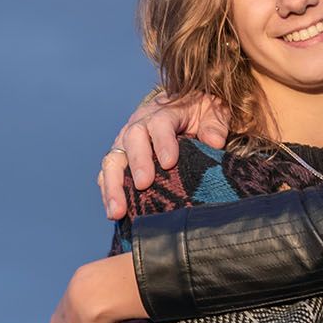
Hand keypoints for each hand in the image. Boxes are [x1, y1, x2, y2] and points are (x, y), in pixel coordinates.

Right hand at [99, 91, 227, 218]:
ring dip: (113, 185)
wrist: (182, 109)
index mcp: (163, 111)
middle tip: (143, 185)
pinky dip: (108, 192)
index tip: (169, 163)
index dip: (163, 142)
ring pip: (113, 160)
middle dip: (137, 163)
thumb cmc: (199, 114)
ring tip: (117, 210)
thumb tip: (214, 142)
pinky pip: (107, 175)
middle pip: (132, 139)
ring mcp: (125, 142)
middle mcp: (140, 124)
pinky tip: (114, 213)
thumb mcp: (213, 112)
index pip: (160, 123)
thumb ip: (215, 125)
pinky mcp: (119, 159)